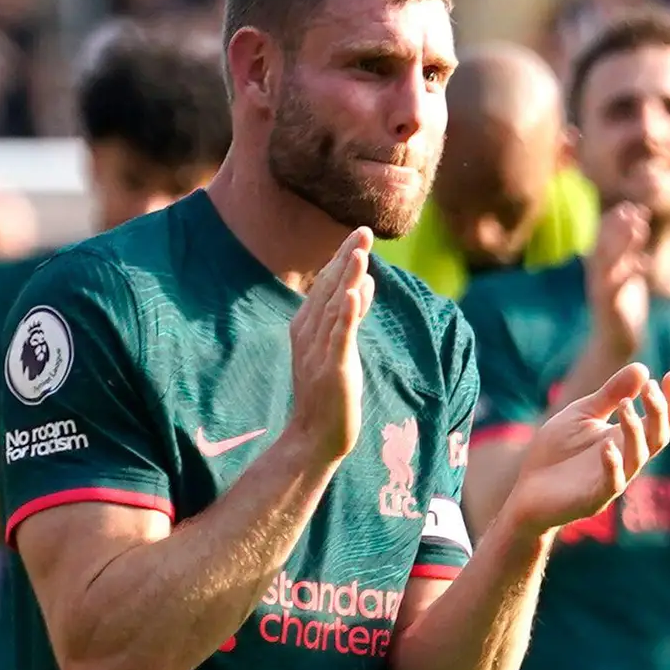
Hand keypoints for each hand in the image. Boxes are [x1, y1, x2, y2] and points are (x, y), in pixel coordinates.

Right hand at [281, 227, 373, 474]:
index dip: (341, 259)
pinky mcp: (332, 370)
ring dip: (346, 278)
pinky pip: (340, 338)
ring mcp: (318, 352)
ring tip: (359, 252)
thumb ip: (350, 316)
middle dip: (346, 259)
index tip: (358, 235)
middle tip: (363, 231)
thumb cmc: (328, 394)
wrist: (314, 437)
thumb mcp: (338, 347)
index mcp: (306, 327)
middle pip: (328, 290)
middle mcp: (308, 335)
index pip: (325, 285)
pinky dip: (346, 315)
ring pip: (333, 308)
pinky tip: (354, 293)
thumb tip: (363, 283)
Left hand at [503, 360, 669, 535]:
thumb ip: (611, 394)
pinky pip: (611, 483)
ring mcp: (613, 480)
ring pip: (638, 457)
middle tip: (650, 387)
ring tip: (625, 406)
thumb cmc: (557, 451)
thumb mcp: (583, 414)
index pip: (660, 420)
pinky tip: (607, 446)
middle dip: (659, 411)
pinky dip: (612, 465)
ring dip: (635, 430)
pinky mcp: (593, 499)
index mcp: (627, 438)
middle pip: (658, 437)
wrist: (526, 490)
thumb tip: (642, 369)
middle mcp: (626, 459)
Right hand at [579, 201, 652, 389]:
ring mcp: (600, 290)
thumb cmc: (623, 306)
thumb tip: (635, 220)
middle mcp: (596, 275)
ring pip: (608, 261)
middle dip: (619, 225)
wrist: (614, 343)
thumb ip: (627, 249)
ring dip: (623, 243)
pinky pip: (616, 286)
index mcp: (599, 266)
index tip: (634, 207)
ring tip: (641, 229)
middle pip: (603, 242)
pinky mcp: (608, 306)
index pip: (602, 234)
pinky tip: (644, 264)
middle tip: (637, 211)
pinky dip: (629, 273)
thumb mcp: (625, 272)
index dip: (616, 219)